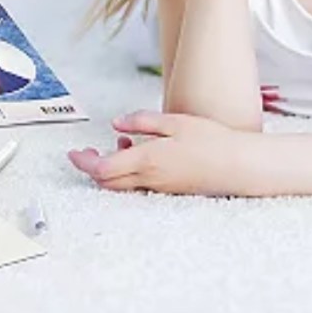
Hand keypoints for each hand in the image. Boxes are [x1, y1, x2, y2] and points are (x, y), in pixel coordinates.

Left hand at [67, 110, 251, 195]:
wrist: (239, 167)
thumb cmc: (210, 140)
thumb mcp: (173, 122)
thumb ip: (141, 122)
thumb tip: (116, 125)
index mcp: (148, 160)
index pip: (103, 168)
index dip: (84, 162)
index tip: (72, 152)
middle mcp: (150, 179)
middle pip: (107, 182)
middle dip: (92, 167)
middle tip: (86, 151)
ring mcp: (160, 187)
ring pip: (122, 186)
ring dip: (111, 169)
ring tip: (121, 145)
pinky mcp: (170, 190)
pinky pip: (139, 186)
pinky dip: (128, 173)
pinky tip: (139, 153)